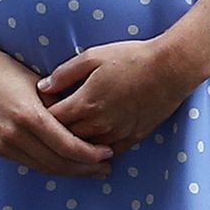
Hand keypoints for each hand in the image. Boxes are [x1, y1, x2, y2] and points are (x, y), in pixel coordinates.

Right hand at [0, 42, 112, 177]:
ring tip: (90, 170)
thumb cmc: (8, 69)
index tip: (107, 153)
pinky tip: (65, 164)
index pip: (67, 146)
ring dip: (69, 171)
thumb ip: (60, 105)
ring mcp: (3, 144)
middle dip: (84, 168)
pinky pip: (30, 163)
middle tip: (105, 168)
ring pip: (43, 167)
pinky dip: (50, 165)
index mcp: (29, 116)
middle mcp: (14, 135)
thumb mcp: (39, 83)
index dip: (90, 154)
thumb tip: (87, 121)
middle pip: (57, 162)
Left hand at [39, 38, 207, 155]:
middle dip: (54, 134)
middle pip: (65, 139)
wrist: (170, 68)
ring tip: (66, 138)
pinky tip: (92, 147)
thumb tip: (42, 86)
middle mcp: (97, 124)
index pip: (51, 120)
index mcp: (84, 103)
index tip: (38, 109)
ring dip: (74, 145)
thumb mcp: (94, 56)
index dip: (40, 116)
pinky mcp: (132, 138)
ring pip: (85, 150)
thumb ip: (65, 73)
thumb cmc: (132, 58)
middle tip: (47, 127)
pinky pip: (108, 153)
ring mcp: (115, 133)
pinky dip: (97, 152)